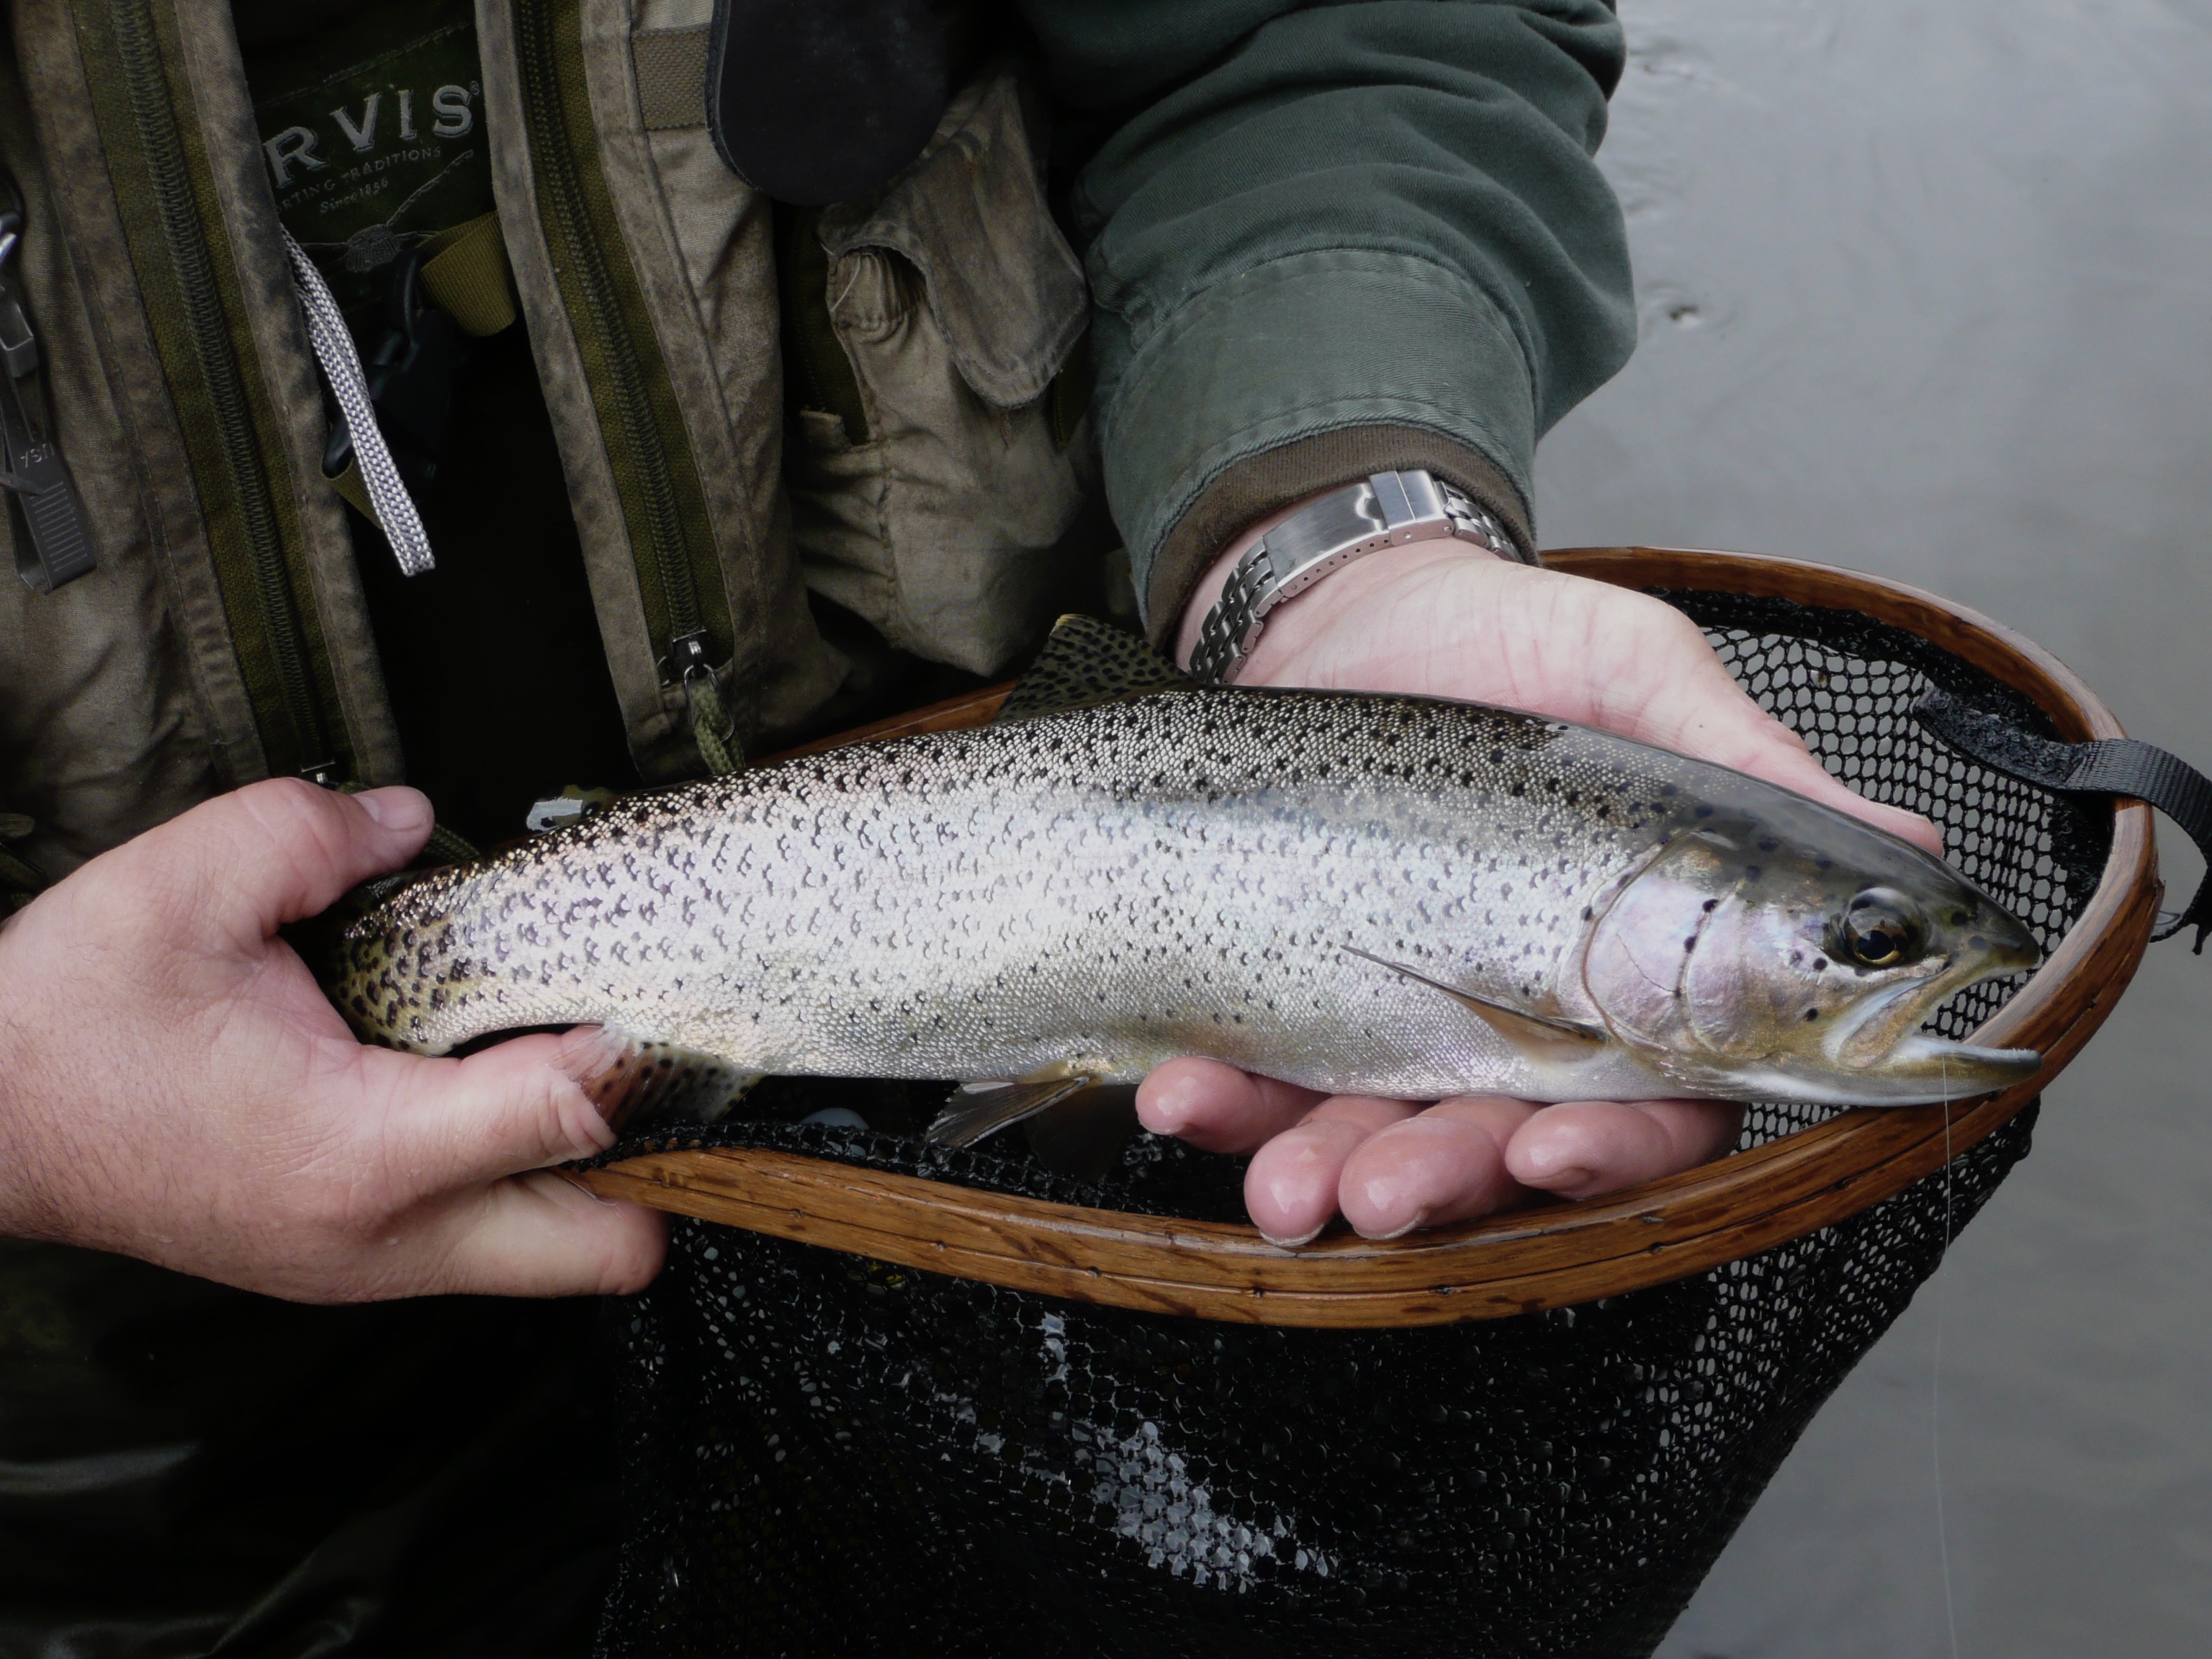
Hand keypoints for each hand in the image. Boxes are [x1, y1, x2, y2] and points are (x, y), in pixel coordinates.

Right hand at [0, 780, 663, 1300]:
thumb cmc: (63, 1024)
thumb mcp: (181, 887)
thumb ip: (314, 835)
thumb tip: (410, 825)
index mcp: (357, 1152)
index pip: (567, 1119)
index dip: (629, 1050)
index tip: (651, 990)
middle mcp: (381, 1236)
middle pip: (607, 1249)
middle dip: (655, 1157)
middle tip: (644, 1055)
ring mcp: (369, 1265)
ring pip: (557, 1253)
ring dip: (595, 1167)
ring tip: (577, 1058)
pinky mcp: (352, 1261)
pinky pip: (492, 1235)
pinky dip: (525, 1172)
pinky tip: (492, 1082)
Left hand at [1140, 510, 1941, 1244]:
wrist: (1350, 607)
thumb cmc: (1517, 642)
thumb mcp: (1639, 679)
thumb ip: (1746, 773)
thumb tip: (1904, 852)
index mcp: (1628, 981)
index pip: (1649, 1106)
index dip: (1616, 1150)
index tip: (1557, 1153)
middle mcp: (1512, 1027)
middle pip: (1494, 1153)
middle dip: (1441, 1186)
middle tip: (1384, 1200)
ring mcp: (1391, 1020)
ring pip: (1369, 1141)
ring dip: (1323, 1176)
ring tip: (1283, 1191)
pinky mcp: (1285, 998)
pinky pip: (1254, 1078)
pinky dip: (1219, 1102)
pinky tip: (1182, 1097)